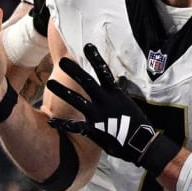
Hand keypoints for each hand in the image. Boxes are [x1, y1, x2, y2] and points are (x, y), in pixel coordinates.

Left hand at [46, 44, 179, 176]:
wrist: (141, 144)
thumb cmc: (136, 124)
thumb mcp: (128, 104)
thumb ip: (118, 93)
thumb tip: (117, 82)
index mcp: (115, 93)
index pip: (104, 72)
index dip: (95, 58)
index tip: (87, 46)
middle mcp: (105, 101)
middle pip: (87, 82)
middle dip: (74, 71)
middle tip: (62, 61)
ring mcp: (98, 115)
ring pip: (77, 100)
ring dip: (62, 92)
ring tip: (50, 83)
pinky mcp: (94, 129)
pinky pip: (75, 126)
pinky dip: (62, 123)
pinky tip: (50, 121)